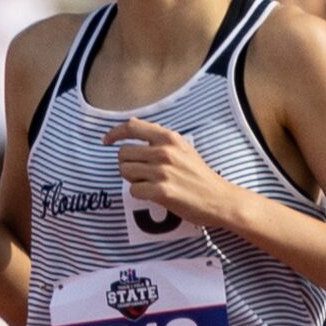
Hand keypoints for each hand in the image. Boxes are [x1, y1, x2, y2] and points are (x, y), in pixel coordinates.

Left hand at [103, 118, 238, 227]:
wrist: (219, 199)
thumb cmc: (199, 175)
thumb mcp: (183, 149)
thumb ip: (160, 140)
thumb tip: (132, 128)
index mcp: (169, 138)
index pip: (132, 127)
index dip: (115, 133)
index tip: (107, 141)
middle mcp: (164, 152)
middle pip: (123, 154)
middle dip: (127, 164)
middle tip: (141, 173)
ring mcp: (162, 172)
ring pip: (125, 172)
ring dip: (132, 180)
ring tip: (149, 183)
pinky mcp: (161, 192)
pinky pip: (133, 190)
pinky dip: (139, 194)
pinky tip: (153, 194)